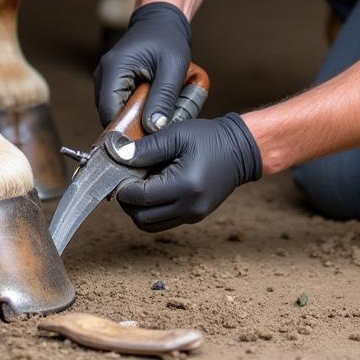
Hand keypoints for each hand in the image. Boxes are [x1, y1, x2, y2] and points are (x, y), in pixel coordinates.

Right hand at [93, 2, 191, 131]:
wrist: (162, 21)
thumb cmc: (167, 39)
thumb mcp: (172, 68)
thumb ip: (163, 98)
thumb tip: (154, 129)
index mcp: (114, 69)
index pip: (109, 112)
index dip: (123, 131)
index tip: (144, 145)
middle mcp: (103, 74)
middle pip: (109, 114)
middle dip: (131, 125)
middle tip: (154, 133)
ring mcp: (105, 77)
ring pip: (114, 110)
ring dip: (133, 117)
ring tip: (155, 120)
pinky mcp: (113, 80)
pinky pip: (119, 102)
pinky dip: (133, 109)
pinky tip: (150, 109)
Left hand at [113, 114, 262, 230]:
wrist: (241, 149)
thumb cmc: (210, 138)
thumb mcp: (177, 134)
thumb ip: (147, 147)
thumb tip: (119, 155)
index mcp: (185, 186)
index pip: (140, 198)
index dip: (123, 188)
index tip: (118, 173)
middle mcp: (189, 207)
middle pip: (142, 218)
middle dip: (128, 201)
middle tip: (126, 180)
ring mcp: (193, 215)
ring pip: (151, 225)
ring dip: (139, 209)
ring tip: (140, 184)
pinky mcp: (194, 216)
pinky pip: (164, 221)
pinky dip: (153, 210)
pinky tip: (154, 189)